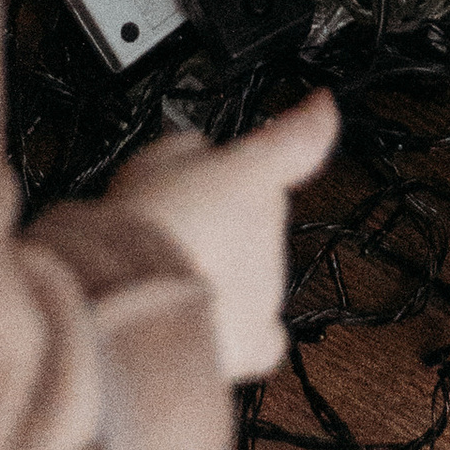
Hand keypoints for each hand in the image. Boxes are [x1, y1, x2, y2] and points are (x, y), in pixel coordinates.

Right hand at [111, 89, 340, 382]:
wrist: (127, 305)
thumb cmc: (135, 232)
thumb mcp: (149, 162)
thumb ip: (187, 152)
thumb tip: (198, 158)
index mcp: (252, 176)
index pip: (302, 138)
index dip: (316, 120)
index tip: (322, 108)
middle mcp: (271, 232)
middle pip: (258, 216)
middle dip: (225, 220)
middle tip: (176, 226)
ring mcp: (268, 288)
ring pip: (255, 273)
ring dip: (223, 273)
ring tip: (170, 279)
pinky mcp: (257, 341)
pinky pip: (261, 332)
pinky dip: (239, 327)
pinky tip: (204, 322)